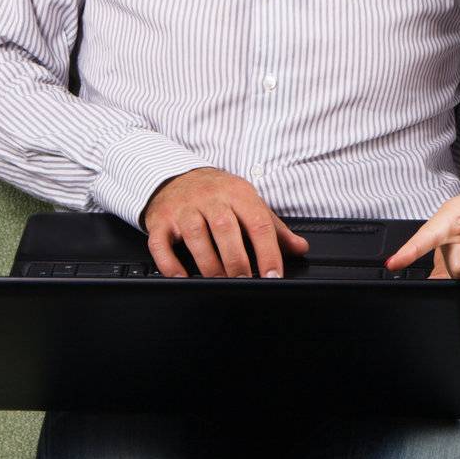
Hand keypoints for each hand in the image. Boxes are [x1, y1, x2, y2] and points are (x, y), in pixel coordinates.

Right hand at [141, 166, 309, 277]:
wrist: (177, 176)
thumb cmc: (218, 195)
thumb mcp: (248, 204)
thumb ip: (274, 228)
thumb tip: (300, 248)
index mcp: (238, 193)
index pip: (258, 222)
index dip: (268, 251)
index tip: (273, 275)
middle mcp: (210, 198)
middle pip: (226, 228)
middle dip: (237, 260)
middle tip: (245, 282)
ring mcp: (183, 208)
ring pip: (195, 235)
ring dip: (209, 263)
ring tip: (220, 282)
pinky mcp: (160, 220)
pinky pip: (161, 243)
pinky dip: (170, 263)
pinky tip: (182, 277)